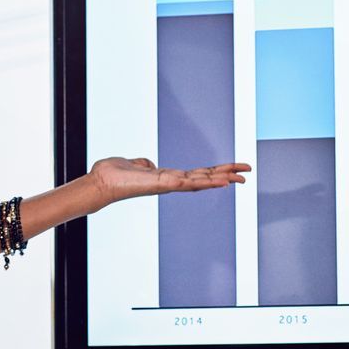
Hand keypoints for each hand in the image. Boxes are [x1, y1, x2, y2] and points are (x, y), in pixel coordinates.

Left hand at [85, 157, 248, 209]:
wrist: (100, 183)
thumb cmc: (112, 174)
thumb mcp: (133, 164)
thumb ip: (144, 163)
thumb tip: (148, 163)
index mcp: (166, 177)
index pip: (196, 174)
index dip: (214, 172)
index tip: (231, 170)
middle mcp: (171, 183)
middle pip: (205, 178)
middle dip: (227, 175)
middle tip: (248, 172)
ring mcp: (169, 185)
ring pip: (203, 181)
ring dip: (224, 178)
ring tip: (242, 176)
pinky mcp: (165, 184)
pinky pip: (191, 183)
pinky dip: (209, 183)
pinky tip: (223, 182)